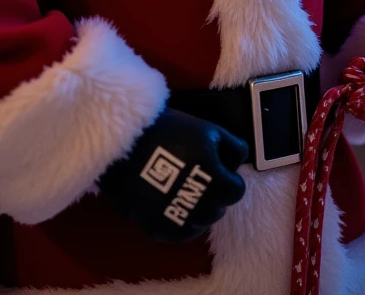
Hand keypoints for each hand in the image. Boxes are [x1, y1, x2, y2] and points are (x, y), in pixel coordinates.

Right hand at [98, 108, 246, 241]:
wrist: (126, 138)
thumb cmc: (170, 130)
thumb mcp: (210, 129)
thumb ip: (234, 147)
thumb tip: (238, 164)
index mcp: (215, 181)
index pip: (236, 191)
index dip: (229, 178)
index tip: (217, 168)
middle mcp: (199, 206)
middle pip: (218, 209)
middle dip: (213, 194)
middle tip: (197, 175)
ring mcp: (176, 221)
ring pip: (199, 225)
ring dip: (197, 210)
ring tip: (183, 188)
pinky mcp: (154, 228)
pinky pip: (176, 235)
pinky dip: (177, 222)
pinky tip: (171, 203)